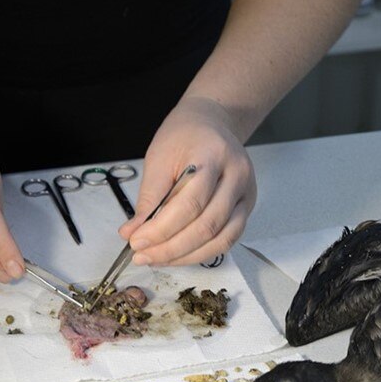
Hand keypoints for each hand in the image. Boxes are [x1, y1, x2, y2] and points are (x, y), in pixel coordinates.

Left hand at [118, 96, 256, 265]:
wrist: (212, 123)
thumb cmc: (183, 136)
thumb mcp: (159, 157)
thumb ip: (149, 198)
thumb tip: (133, 233)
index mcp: (213, 155)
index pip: (190, 203)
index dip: (162, 229)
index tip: (136, 241)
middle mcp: (237, 175)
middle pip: (208, 225)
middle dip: (171, 247)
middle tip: (143, 255)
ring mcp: (247, 193)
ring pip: (222, 238)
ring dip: (187, 256)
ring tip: (158, 259)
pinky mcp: (247, 207)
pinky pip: (228, 239)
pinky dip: (202, 252)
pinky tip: (179, 254)